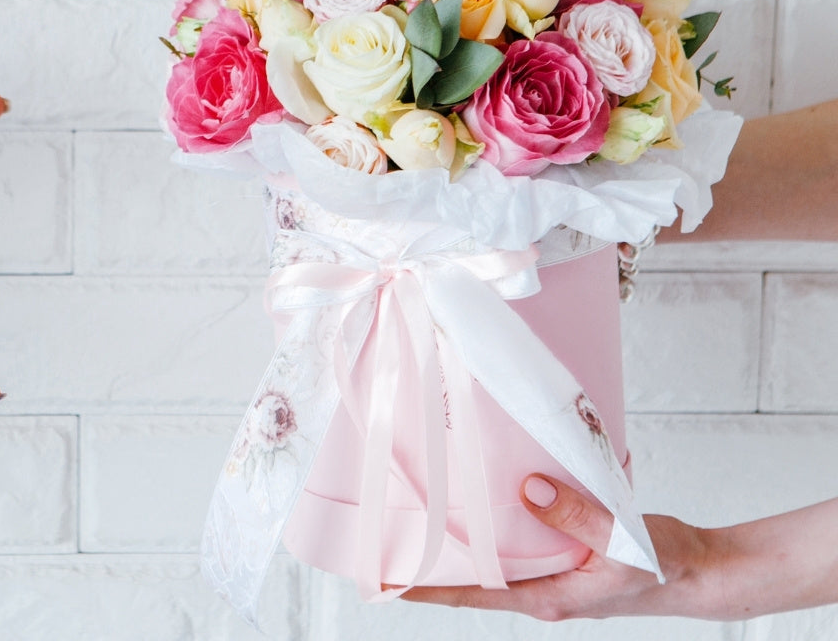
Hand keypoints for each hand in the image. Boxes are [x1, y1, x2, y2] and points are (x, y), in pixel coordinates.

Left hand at [401, 475, 723, 619]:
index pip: (474, 595)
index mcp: (548, 597)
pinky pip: (521, 539)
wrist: (700, 570)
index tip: (387, 580)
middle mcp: (542, 588)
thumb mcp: (622, 543)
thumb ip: (577, 517)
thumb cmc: (665, 568)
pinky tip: (485, 496)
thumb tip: (528, 489)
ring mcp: (553, 572)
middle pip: (476, 578)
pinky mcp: (565, 553)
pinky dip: (500, 522)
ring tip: (424, 514)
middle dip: (436, 561)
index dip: (429, 588)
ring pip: (497, 557)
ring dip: (466, 539)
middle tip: (392, 536)